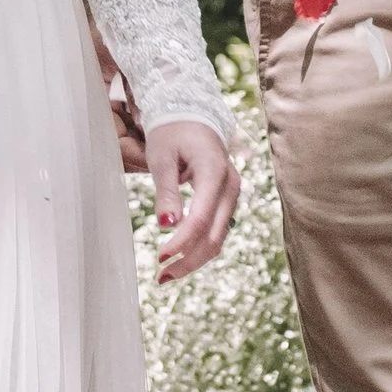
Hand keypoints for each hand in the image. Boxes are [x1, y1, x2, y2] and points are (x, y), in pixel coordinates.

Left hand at [147, 119, 238, 279]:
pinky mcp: (226, 199)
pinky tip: (179, 257)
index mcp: (213, 170)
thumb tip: (165, 226)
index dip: (181, 241)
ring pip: (218, 237)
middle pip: (214, 234)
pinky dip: (199, 246)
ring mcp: (231, 193)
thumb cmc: (172, 131)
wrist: (191, 114)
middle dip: (189, 260)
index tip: (160, 258)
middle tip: (160, 278)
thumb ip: (166, 191)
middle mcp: (230, 185)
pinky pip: (216, 229)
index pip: (201, 217)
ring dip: (194, 258)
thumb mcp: (162, 157)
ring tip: (167, 274)